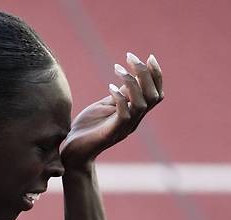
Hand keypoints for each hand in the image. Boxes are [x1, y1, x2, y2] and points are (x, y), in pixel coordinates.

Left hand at [59, 52, 163, 170]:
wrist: (74, 153)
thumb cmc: (88, 128)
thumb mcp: (106, 106)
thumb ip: (120, 94)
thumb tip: (130, 77)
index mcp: (135, 113)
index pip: (156, 93)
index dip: (156, 75)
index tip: (149, 56)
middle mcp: (134, 120)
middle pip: (153, 96)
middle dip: (145, 73)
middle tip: (130, 57)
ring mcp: (125, 127)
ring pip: (142, 103)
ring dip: (132, 82)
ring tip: (117, 68)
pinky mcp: (112, 132)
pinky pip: (124, 114)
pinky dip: (120, 98)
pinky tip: (109, 87)